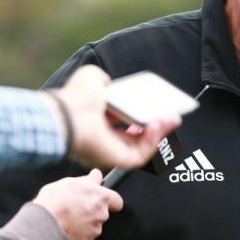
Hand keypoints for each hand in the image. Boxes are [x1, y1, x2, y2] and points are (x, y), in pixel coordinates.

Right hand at [32, 169, 123, 239]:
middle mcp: (102, 214)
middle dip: (93, 212)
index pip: (117, 200)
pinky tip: (65, 230)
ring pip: (93, 226)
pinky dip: (78, 235)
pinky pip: (84, 238)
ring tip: (67, 219)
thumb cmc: (55, 200)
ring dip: (85, 224)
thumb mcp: (70, 182)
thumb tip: (97, 175)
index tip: (101, 200)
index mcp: (101, 197)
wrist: (43, 225)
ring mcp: (94, 230)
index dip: (110, 200)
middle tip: (76, 209)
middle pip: (103, 213)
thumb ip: (88, 180)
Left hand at [43, 65, 180, 169]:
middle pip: (140, 135)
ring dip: (161, 131)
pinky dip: (154, 139)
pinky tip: (158, 124)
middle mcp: (106, 138)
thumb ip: (105, 80)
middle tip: (172, 114)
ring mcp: (113, 151)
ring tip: (171, 118)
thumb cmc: (74, 99)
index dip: (144, 114)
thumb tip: (111, 83)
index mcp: (99, 122)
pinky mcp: (118, 161)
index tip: (158, 106)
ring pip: (144, 145)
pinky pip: (142, 153)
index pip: (127, 121)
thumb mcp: (93, 79)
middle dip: (159, 124)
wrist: (67, 117)